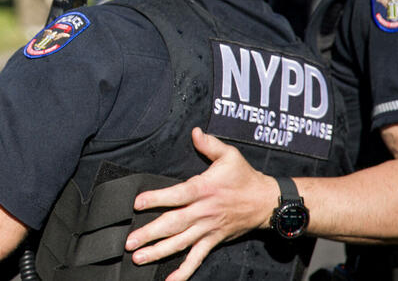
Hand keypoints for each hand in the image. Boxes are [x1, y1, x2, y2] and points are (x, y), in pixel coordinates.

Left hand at [123, 127, 276, 280]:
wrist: (267, 202)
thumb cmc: (245, 177)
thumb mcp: (230, 155)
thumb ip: (209, 144)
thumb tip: (194, 132)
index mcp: (204, 190)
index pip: (177, 195)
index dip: (157, 198)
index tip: (137, 203)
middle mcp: (203, 212)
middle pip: (173, 224)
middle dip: (150, 233)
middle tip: (130, 241)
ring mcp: (208, 229)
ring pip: (180, 244)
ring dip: (159, 252)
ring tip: (139, 258)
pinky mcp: (213, 240)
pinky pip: (197, 258)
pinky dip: (184, 270)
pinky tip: (169, 279)